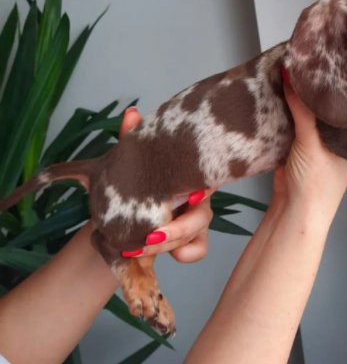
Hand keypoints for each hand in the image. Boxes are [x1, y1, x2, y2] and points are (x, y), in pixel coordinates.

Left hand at [119, 106, 212, 262]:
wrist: (120, 217)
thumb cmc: (132, 184)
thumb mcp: (128, 162)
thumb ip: (130, 139)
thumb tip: (131, 113)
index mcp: (186, 175)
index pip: (203, 178)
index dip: (202, 189)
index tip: (191, 197)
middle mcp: (197, 196)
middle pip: (202, 214)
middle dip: (177, 229)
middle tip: (148, 237)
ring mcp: (196, 220)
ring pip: (197, 234)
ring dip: (169, 244)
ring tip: (136, 248)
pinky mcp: (191, 241)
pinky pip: (197, 250)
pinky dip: (185, 254)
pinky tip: (163, 255)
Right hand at [275, 69, 346, 210]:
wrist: (294, 212)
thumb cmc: (317, 185)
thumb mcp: (312, 141)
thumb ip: (303, 109)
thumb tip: (292, 75)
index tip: (341, 55)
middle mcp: (345, 133)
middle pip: (337, 101)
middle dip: (325, 83)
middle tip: (315, 56)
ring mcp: (324, 137)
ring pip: (317, 108)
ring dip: (306, 93)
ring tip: (298, 65)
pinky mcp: (303, 140)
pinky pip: (298, 116)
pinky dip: (291, 105)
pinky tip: (284, 88)